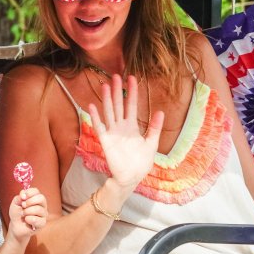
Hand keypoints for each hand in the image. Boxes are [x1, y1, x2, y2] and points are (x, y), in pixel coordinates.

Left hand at [8, 187, 47, 240]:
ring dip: (27, 211)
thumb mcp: (15, 204)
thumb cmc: (17, 213)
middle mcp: (42, 205)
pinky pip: (37, 219)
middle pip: (41, 198)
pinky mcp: (42, 223)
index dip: (29, 193)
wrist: (15, 226)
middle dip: (30, 201)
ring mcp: (43, 214)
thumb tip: (23, 195)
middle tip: (23, 206)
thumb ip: (18, 198)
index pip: (36, 191)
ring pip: (39, 209)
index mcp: (35, 198)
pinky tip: (26, 220)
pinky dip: (29, 219)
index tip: (22, 197)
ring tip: (23, 214)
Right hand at [87, 75, 163, 198]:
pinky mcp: (106, 141)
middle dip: (117, 91)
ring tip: (104, 85)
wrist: (131, 178)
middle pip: (118, 105)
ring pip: (109, 112)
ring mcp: (112, 133)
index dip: (131, 92)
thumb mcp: (151, 143)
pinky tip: (92, 106)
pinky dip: (95, 117)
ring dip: (106, 99)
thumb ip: (154, 128)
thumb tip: (160, 112)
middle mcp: (121, 127)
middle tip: (115, 75)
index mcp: (132, 127)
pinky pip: (99, 127)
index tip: (132, 78)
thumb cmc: (140, 162)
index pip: (131, 105)